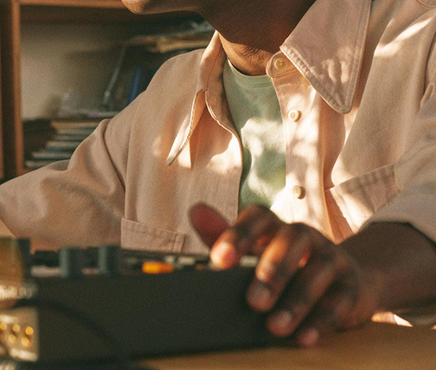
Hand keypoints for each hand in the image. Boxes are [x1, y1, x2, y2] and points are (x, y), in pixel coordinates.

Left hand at [190, 203, 379, 346]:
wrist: (348, 280)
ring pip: (317, 272)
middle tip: (253, 301)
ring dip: (296, 302)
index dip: (239, 234)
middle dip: (271, 271)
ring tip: (275, 326)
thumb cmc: (288, 265)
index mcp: (276, 226)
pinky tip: (304, 338)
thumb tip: (196, 211)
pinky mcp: (353, 287)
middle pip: (290, 241)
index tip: (219, 260)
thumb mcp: (254, 251)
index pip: (259, 217)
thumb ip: (222, 235)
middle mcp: (306, 237)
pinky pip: (340, 302)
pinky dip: (322, 322)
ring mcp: (333, 259)